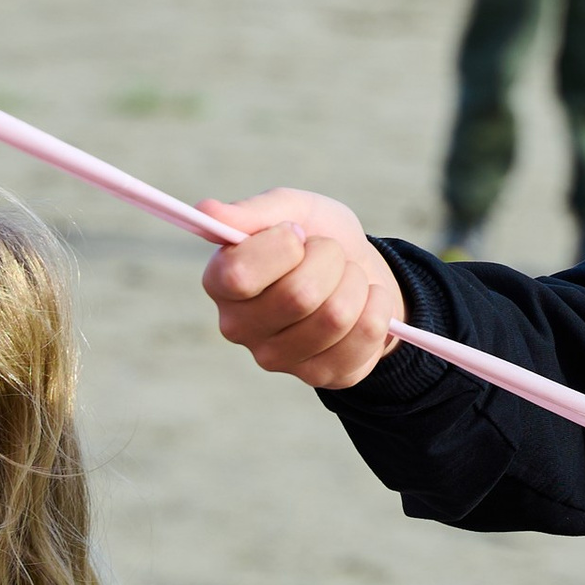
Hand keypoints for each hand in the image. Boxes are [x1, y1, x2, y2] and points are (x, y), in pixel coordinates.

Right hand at [200, 190, 405, 389]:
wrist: (361, 269)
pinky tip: (365, 301)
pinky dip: (378, 304)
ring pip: (335, 316)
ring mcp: (277, 358)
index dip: (281, 245)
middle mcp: (238, 327)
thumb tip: (206, 211)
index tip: (297, 232)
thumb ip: (254, 211)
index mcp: (221, 281)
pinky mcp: (320, 375)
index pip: (239, 274)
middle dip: (330, 259)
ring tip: (347, 277)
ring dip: (355, 282)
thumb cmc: (317, 237)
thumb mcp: (292, 209)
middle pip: (298, 295)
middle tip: (329, 253)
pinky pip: (366, 334)